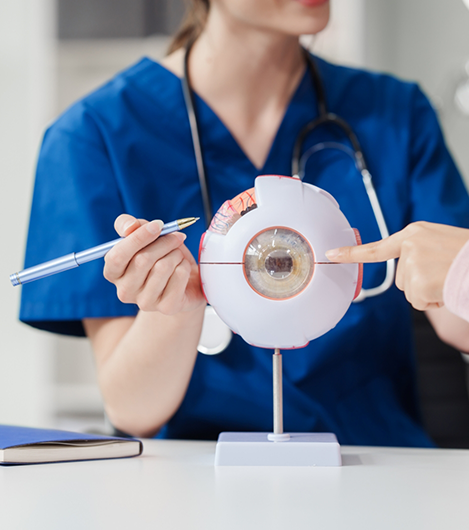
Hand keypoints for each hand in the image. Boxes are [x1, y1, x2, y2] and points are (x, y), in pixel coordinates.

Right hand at [103, 214, 204, 313]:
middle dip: (164, 242)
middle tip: (176, 237)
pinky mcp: (167, 307)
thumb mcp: (144, 235)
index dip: (139, 237)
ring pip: (163, 267)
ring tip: (177, 256)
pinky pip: (179, 275)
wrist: (185, 281)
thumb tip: (130, 226)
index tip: (158, 225)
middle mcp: (125, 291)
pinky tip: (183, 269)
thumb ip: (129, 225)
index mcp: (113, 273)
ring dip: (176, 254)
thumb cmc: (160, 255)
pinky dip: (185, 266)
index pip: (117, 256)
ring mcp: (145, 302)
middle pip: (143, 259)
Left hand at [326, 221, 468, 310]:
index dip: (351, 253)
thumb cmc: (468, 254)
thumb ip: (420, 250)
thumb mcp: (441, 241)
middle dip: (419, 282)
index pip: (376, 247)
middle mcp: (409, 246)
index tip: (330, 255)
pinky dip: (432, 301)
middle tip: (442, 274)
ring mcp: (411, 264)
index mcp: (414, 233)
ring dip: (427, 291)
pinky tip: (445, 288)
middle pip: (401, 277)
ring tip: (446, 278)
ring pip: (409, 291)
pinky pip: (418, 301)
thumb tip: (411, 269)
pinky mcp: (417, 282)